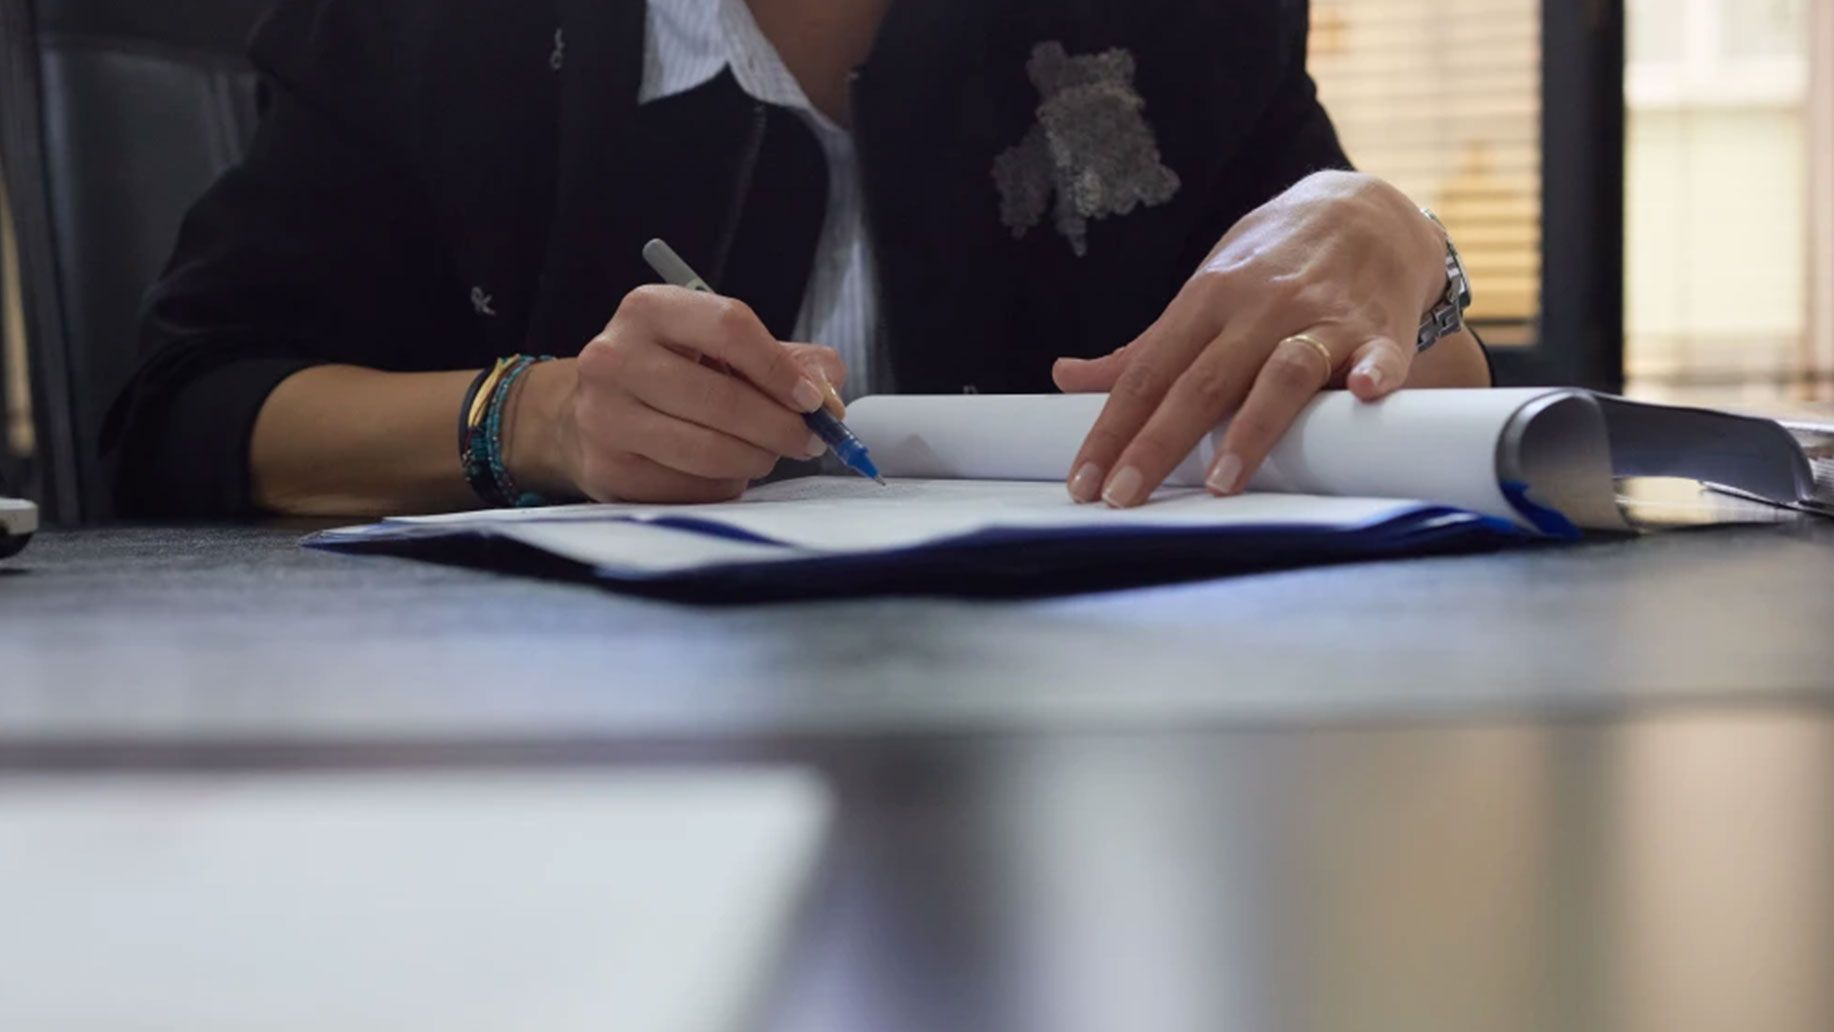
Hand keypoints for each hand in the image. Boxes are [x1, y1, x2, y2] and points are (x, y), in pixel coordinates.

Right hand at [509, 285, 846, 502]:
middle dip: (779, 427)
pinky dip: (722, 484)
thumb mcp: (724, 346)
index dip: (780, 368)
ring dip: (755, 459)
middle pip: (722, 399)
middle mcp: (615, 356)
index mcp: (650, 309)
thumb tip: (829, 395)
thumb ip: (791, 360)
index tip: (812, 399)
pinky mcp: (608, 468)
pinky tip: (723, 469)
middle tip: (806, 440)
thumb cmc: (675, 373)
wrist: (594, 410)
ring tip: (766, 454)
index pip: (730, 327)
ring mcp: (604, 416)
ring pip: (707, 451)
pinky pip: (689, 488)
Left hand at [1053, 170, 1484, 507]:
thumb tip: (1065, 378)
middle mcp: (1259, 309)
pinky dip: (1373, 374)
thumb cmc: (1268, 266)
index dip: (1112, 430)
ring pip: (1283, 372)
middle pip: (1202, 382)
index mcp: (1206, 302)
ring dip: (1252, 427)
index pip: (1147, 374)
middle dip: (1158, 443)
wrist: (1362, 212)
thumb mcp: (1201, 294)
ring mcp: (1321, 318)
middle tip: (1124, 497)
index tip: (1084, 482)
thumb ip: (1144, 349)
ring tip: (1223, 482)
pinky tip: (1364, 395)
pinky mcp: (1380, 331)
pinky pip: (1379, 355)